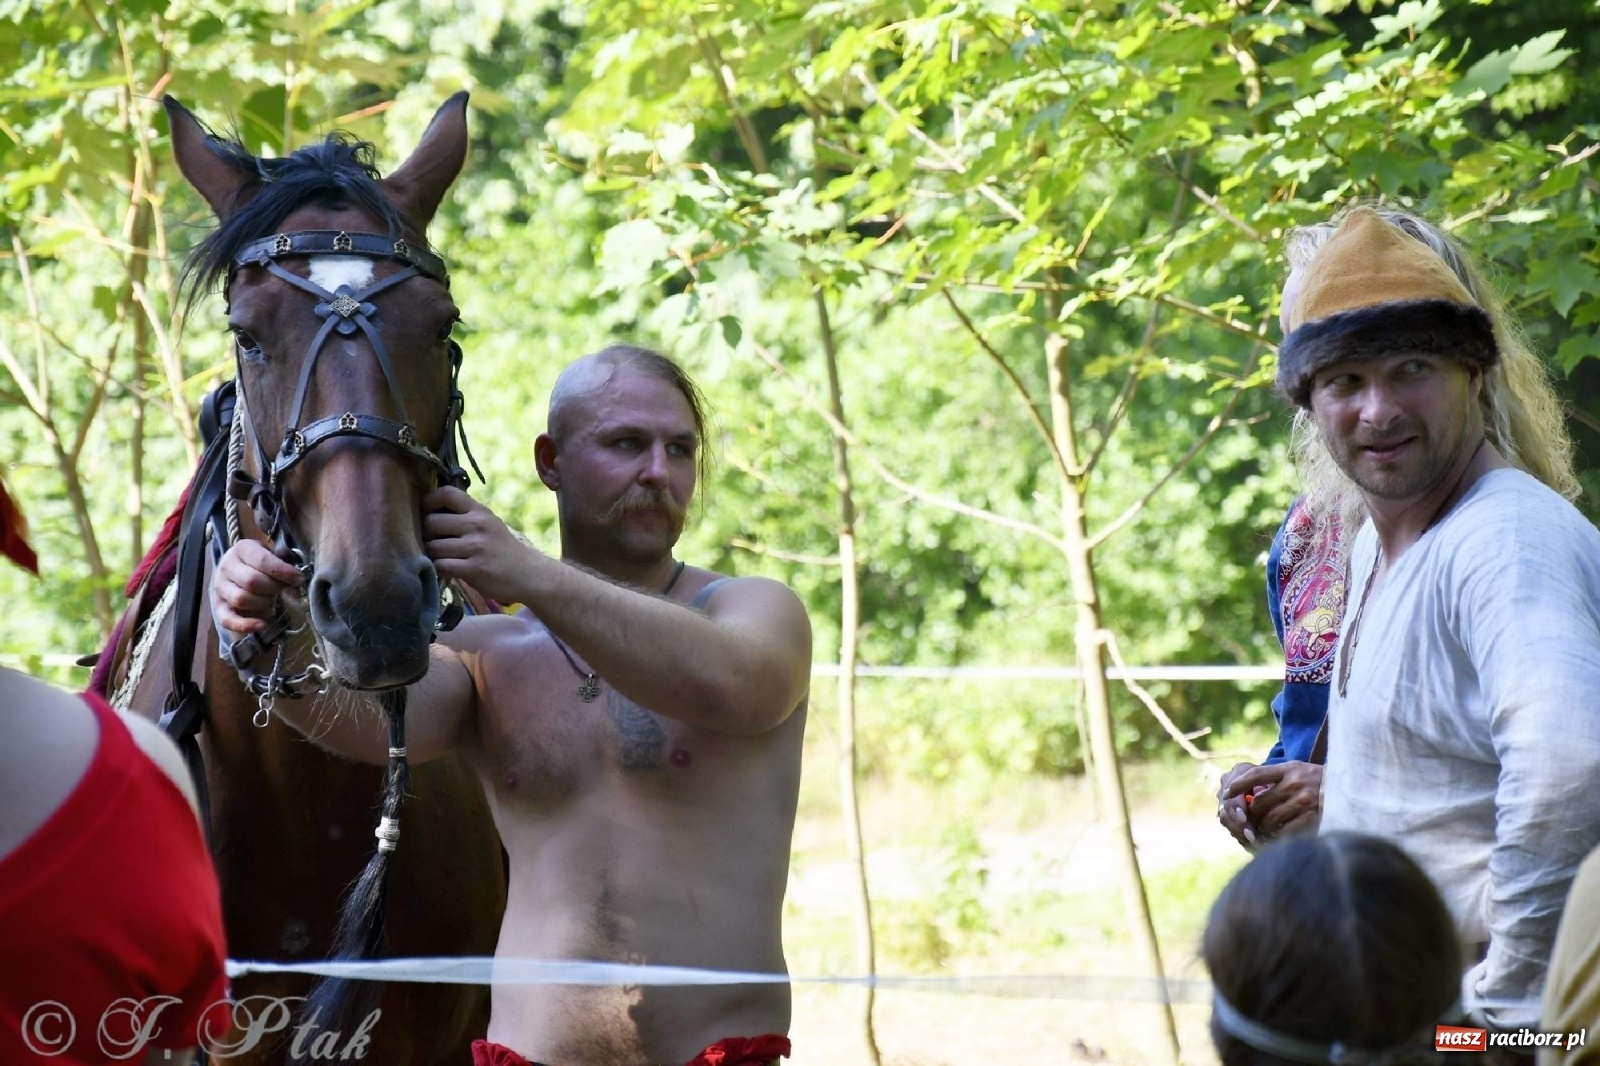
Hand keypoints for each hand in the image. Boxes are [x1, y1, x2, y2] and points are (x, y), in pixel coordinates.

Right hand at [210, 540, 303, 635]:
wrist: (239, 569)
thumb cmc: (262, 562)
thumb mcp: (273, 554)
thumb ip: (284, 564)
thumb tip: (297, 580)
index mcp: (242, 549)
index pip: (262, 560)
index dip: (283, 571)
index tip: (299, 579)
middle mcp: (227, 566)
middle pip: (252, 581)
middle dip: (274, 588)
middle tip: (285, 589)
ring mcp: (219, 587)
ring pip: (241, 599)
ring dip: (263, 602)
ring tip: (272, 599)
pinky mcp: (218, 606)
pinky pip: (227, 620)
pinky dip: (245, 625)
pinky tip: (262, 624)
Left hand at [422, 486, 538, 601]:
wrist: (529, 574)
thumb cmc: (502, 550)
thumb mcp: (489, 524)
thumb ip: (465, 516)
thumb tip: (430, 512)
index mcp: (480, 511)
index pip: (446, 494)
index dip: (428, 502)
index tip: (426, 513)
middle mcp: (478, 525)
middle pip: (432, 522)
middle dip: (426, 534)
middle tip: (434, 542)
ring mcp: (476, 547)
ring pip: (433, 546)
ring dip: (432, 554)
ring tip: (443, 557)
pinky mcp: (474, 569)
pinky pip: (441, 565)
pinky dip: (440, 569)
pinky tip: (449, 569)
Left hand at [1222, 760, 1323, 841]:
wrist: (1350, 792)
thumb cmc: (1318, 782)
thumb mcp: (1298, 770)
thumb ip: (1276, 778)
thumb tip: (1247, 791)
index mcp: (1290, 769)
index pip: (1256, 774)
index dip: (1238, 784)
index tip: (1226, 793)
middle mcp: (1295, 784)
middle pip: (1258, 802)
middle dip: (1252, 814)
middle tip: (1251, 820)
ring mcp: (1303, 802)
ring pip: (1268, 819)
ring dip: (1264, 826)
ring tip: (1267, 828)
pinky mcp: (1311, 819)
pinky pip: (1284, 831)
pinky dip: (1277, 835)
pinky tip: (1279, 834)